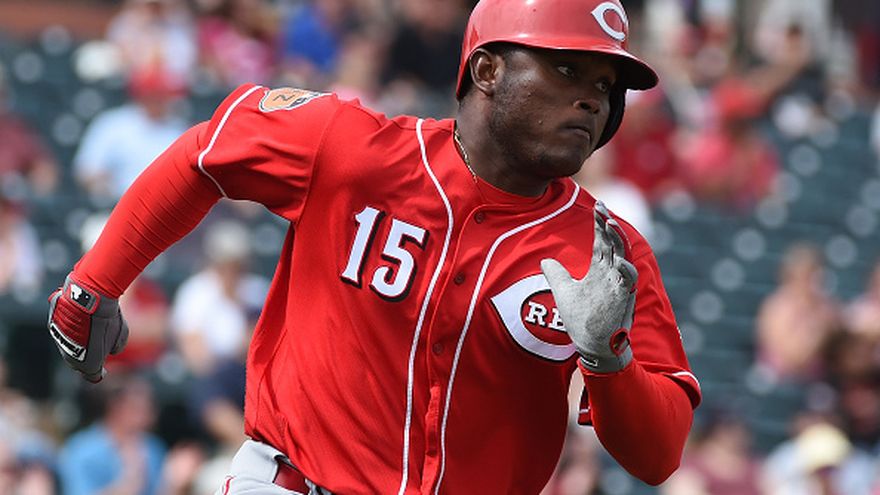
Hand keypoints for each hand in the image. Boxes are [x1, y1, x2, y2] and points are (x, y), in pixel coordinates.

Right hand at [47, 273, 128, 382]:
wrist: (88, 298)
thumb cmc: (108, 318)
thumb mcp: (121, 334)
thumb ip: (116, 346)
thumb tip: (110, 349)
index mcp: (88, 365)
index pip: (93, 376)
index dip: (99, 373)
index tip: (103, 371)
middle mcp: (70, 358)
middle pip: (79, 363)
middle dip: (88, 358)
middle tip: (97, 350)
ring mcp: (59, 342)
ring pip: (68, 348)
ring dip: (78, 342)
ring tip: (90, 329)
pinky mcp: (52, 326)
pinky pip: (62, 331)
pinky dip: (70, 328)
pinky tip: (80, 317)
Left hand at [541, 201, 637, 372]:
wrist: (592, 344)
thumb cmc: (582, 319)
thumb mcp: (564, 292)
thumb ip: (557, 275)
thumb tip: (544, 260)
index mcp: (600, 270)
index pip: (602, 241)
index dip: (600, 224)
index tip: (597, 206)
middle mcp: (611, 274)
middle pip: (613, 243)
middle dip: (608, 224)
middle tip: (602, 207)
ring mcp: (618, 286)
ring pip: (624, 257)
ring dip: (618, 241)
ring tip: (610, 224)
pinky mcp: (623, 299)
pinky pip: (629, 281)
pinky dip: (625, 270)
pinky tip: (618, 260)